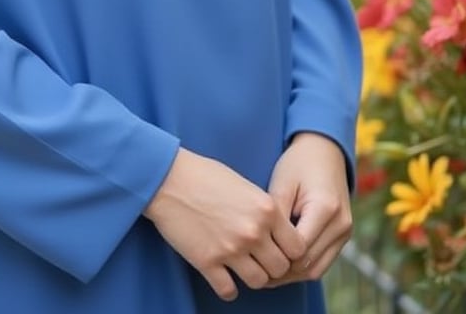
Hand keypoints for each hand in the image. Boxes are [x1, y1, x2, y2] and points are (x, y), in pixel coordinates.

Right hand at [144, 147, 306, 301]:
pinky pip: (229, 291)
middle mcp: (253, 232)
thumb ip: (263, 210)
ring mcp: (230, 249)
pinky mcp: (207, 262)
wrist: (167, 178)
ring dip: (252, 276)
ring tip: (242, 266)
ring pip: (259, 282)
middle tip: (260, 259)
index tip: (278, 249)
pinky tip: (223, 275)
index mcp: (266, 209)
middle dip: (272, 266)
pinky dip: (228, 287)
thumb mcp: (244, 185)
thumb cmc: (204, 175)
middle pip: (280, 269)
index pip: (298, 248)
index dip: (290, 252)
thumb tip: (276, 231)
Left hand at [266, 131, 352, 285]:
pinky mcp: (343, 236)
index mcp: (326, 208)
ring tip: (265, 269)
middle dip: (281, 271)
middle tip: (254, 271)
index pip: (298, 249)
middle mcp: (341, 224)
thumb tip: (263, 247)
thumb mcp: (281, 184)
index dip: (275, 257)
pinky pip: (322, 262)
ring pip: (316, 269)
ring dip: (292, 273)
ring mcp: (345, 232)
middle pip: (308, 264)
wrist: (323, 150)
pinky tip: (281, 261)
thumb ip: (275, 217)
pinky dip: (302, 266)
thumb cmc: (297, 163)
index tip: (252, 257)